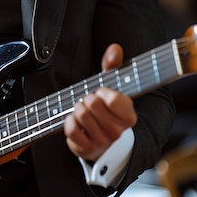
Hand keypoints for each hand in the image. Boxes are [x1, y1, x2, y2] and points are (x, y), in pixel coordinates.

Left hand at [64, 43, 136, 162]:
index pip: (113, 99)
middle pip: (93, 104)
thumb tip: (115, 48)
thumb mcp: (112, 86)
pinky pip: (71, 129)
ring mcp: (102, 141)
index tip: (103, 93)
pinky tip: (76, 121)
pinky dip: (69, 122)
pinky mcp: (85, 148)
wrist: (102, 140)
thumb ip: (113, 66)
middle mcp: (118, 131)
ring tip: (83, 110)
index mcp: (128, 115)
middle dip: (87, 98)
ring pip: (81, 115)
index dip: (103, 92)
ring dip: (77, 109)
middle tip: (90, 102)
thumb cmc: (106, 110)